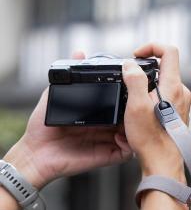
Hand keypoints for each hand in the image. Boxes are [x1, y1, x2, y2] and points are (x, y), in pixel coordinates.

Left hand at [4, 52, 131, 188]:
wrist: (35, 153)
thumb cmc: (42, 128)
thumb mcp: (54, 96)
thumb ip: (69, 78)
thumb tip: (79, 53)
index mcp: (95, 115)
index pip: (117, 105)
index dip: (126, 99)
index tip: (131, 90)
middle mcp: (103, 128)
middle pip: (128, 120)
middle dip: (134, 112)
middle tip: (135, 104)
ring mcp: (106, 142)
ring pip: (131, 134)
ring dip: (136, 127)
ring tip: (132, 118)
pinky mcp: (106, 156)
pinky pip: (125, 152)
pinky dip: (129, 144)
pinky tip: (122, 135)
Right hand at [122, 43, 190, 182]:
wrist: (162, 162)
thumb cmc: (151, 139)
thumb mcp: (136, 106)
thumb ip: (134, 80)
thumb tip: (131, 65)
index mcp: (173, 86)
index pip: (169, 51)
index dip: (151, 47)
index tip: (136, 56)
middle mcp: (181, 92)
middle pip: (165, 67)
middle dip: (146, 69)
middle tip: (130, 81)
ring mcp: (181, 103)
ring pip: (164, 83)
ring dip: (147, 86)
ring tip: (134, 102)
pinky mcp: (178, 113)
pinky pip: (165, 97)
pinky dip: (152, 97)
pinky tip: (143, 113)